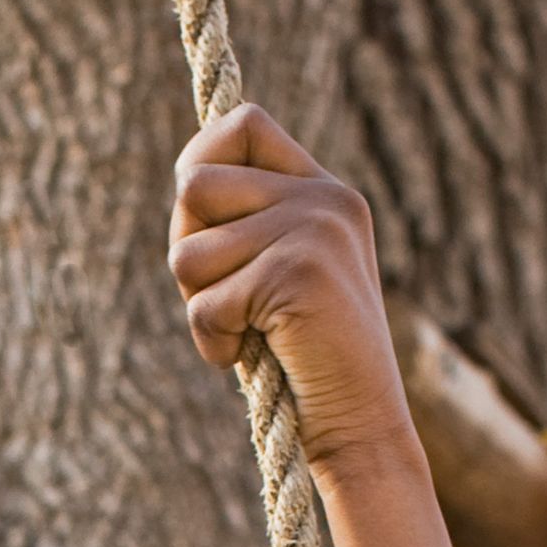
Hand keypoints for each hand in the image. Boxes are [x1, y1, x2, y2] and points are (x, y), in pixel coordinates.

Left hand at [168, 107, 416, 473]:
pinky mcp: (297, 274)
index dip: (200, 160)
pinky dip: (213, 342)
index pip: (242, 122)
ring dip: (199, 305)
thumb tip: (187, 179)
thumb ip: (242, 222)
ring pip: (187, 251)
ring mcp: (314, 230)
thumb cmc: (304, 359)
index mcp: (323, 188)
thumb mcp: (276, 272)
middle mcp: (323, 197)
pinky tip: (253, 353)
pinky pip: (204, 304)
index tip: (201, 219)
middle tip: (227, 299)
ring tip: (247, 329)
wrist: (360, 423)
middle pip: (194, 185)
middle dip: (187, 250)